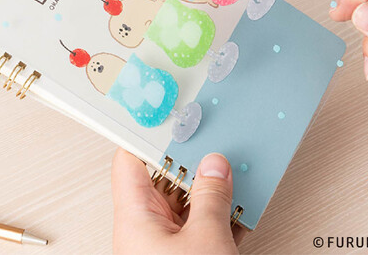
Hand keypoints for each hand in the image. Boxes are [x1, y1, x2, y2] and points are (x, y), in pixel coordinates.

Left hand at [111, 148, 245, 254]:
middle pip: (162, 182)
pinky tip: (237, 211)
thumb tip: (214, 168)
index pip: (131, 162)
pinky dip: (215, 219)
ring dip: (209, 196)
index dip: (151, 139)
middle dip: (192, 168)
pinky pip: (194, 229)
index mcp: (134, 218)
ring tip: (233, 183)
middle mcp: (141, 231)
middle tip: (215, 154)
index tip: (175, 125)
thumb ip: (211, 198)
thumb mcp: (207, 239)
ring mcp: (160, 247)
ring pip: (182, 207)